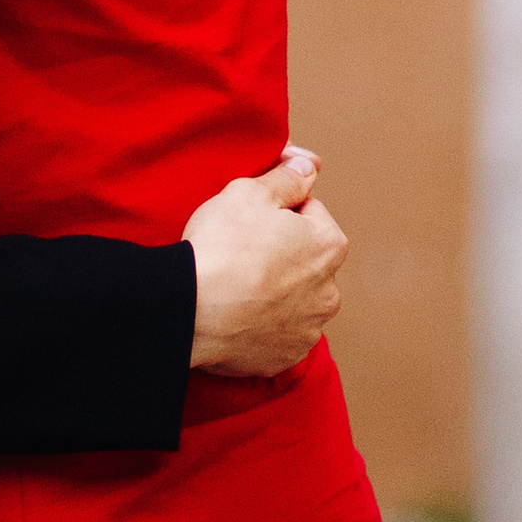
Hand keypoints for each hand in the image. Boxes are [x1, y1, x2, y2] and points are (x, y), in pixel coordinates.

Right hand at [185, 145, 347, 375]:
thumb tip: (310, 165)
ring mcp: (308, 328)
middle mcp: (329, 291)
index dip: (276, 209)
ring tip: (236, 283)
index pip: (309, 212)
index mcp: (329, 245)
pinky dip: (261, 323)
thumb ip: (288, 176)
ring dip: (273, 290)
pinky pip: (276, 332)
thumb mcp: (251, 192)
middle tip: (239, 249)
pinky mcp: (285, 356)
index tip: (250, 217)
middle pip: (304, 258)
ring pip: (293, 297)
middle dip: (280, 251)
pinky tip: (236, 311)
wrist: (191, 310)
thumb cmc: (222, 247)